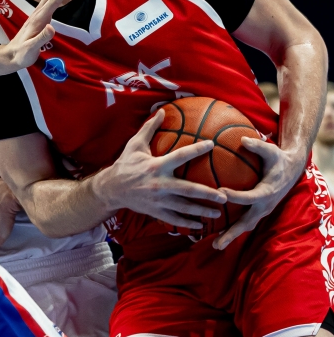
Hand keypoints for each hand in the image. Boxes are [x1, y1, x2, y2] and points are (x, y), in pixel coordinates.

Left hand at [5, 0, 75, 70]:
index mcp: (39, 19)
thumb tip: (52, 27)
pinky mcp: (38, 18)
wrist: (11, 55)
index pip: (54, 1)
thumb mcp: (32, 49)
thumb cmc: (22, 54)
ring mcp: (37, 15)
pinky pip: (47, 0)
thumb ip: (42, 38)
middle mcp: (38, 14)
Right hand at [95, 111, 226, 230]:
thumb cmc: (125, 164)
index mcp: (156, 166)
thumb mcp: (135, 144)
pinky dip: (187, 224)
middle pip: (188, 189)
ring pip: (184, 207)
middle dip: (207, 194)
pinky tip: (200, 226)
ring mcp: (158, 200)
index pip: (180, 156)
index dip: (197, 149)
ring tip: (218, 213)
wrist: (111, 188)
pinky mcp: (156, 211)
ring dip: (202, 211)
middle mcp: (159, 184)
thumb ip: (150, 128)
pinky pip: (174, 219)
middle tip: (224, 196)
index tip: (212, 144)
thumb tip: (161, 111)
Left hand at [213, 137, 302, 249]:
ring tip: (215, 245)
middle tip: (216, 243)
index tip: (220, 192)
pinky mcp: (258, 211)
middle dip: (232, 233)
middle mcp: (264, 206)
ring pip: (245, 226)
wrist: (291, 169)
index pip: (250, 197)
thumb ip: (257, 146)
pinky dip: (233, 228)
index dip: (236, 196)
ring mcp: (262, 210)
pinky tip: (218, 232)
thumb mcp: (270, 150)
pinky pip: (245, 222)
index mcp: (267, 192)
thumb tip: (244, 139)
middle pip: (247, 222)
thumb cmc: (277, 158)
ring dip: (231, 235)